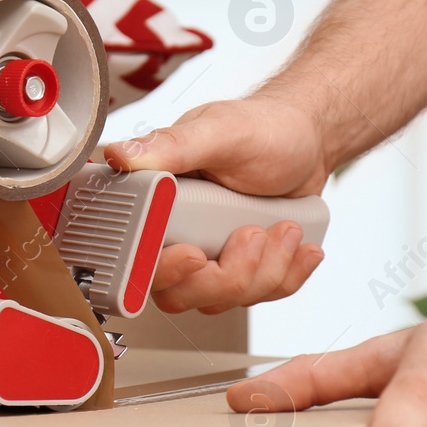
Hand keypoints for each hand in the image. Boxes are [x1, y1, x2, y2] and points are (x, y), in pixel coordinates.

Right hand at [101, 96, 329, 312]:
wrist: (306, 141)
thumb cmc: (263, 128)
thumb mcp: (219, 131)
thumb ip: (172, 145)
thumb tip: (120, 155)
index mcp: (156, 201)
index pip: (138, 260)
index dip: (166, 269)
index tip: (197, 254)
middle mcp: (174, 233)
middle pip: (180, 293)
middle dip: (229, 273)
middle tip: (255, 232)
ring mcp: (207, 256)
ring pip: (223, 298)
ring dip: (267, 269)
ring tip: (286, 227)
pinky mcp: (239, 268)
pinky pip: (257, 296)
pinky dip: (286, 274)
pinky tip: (298, 246)